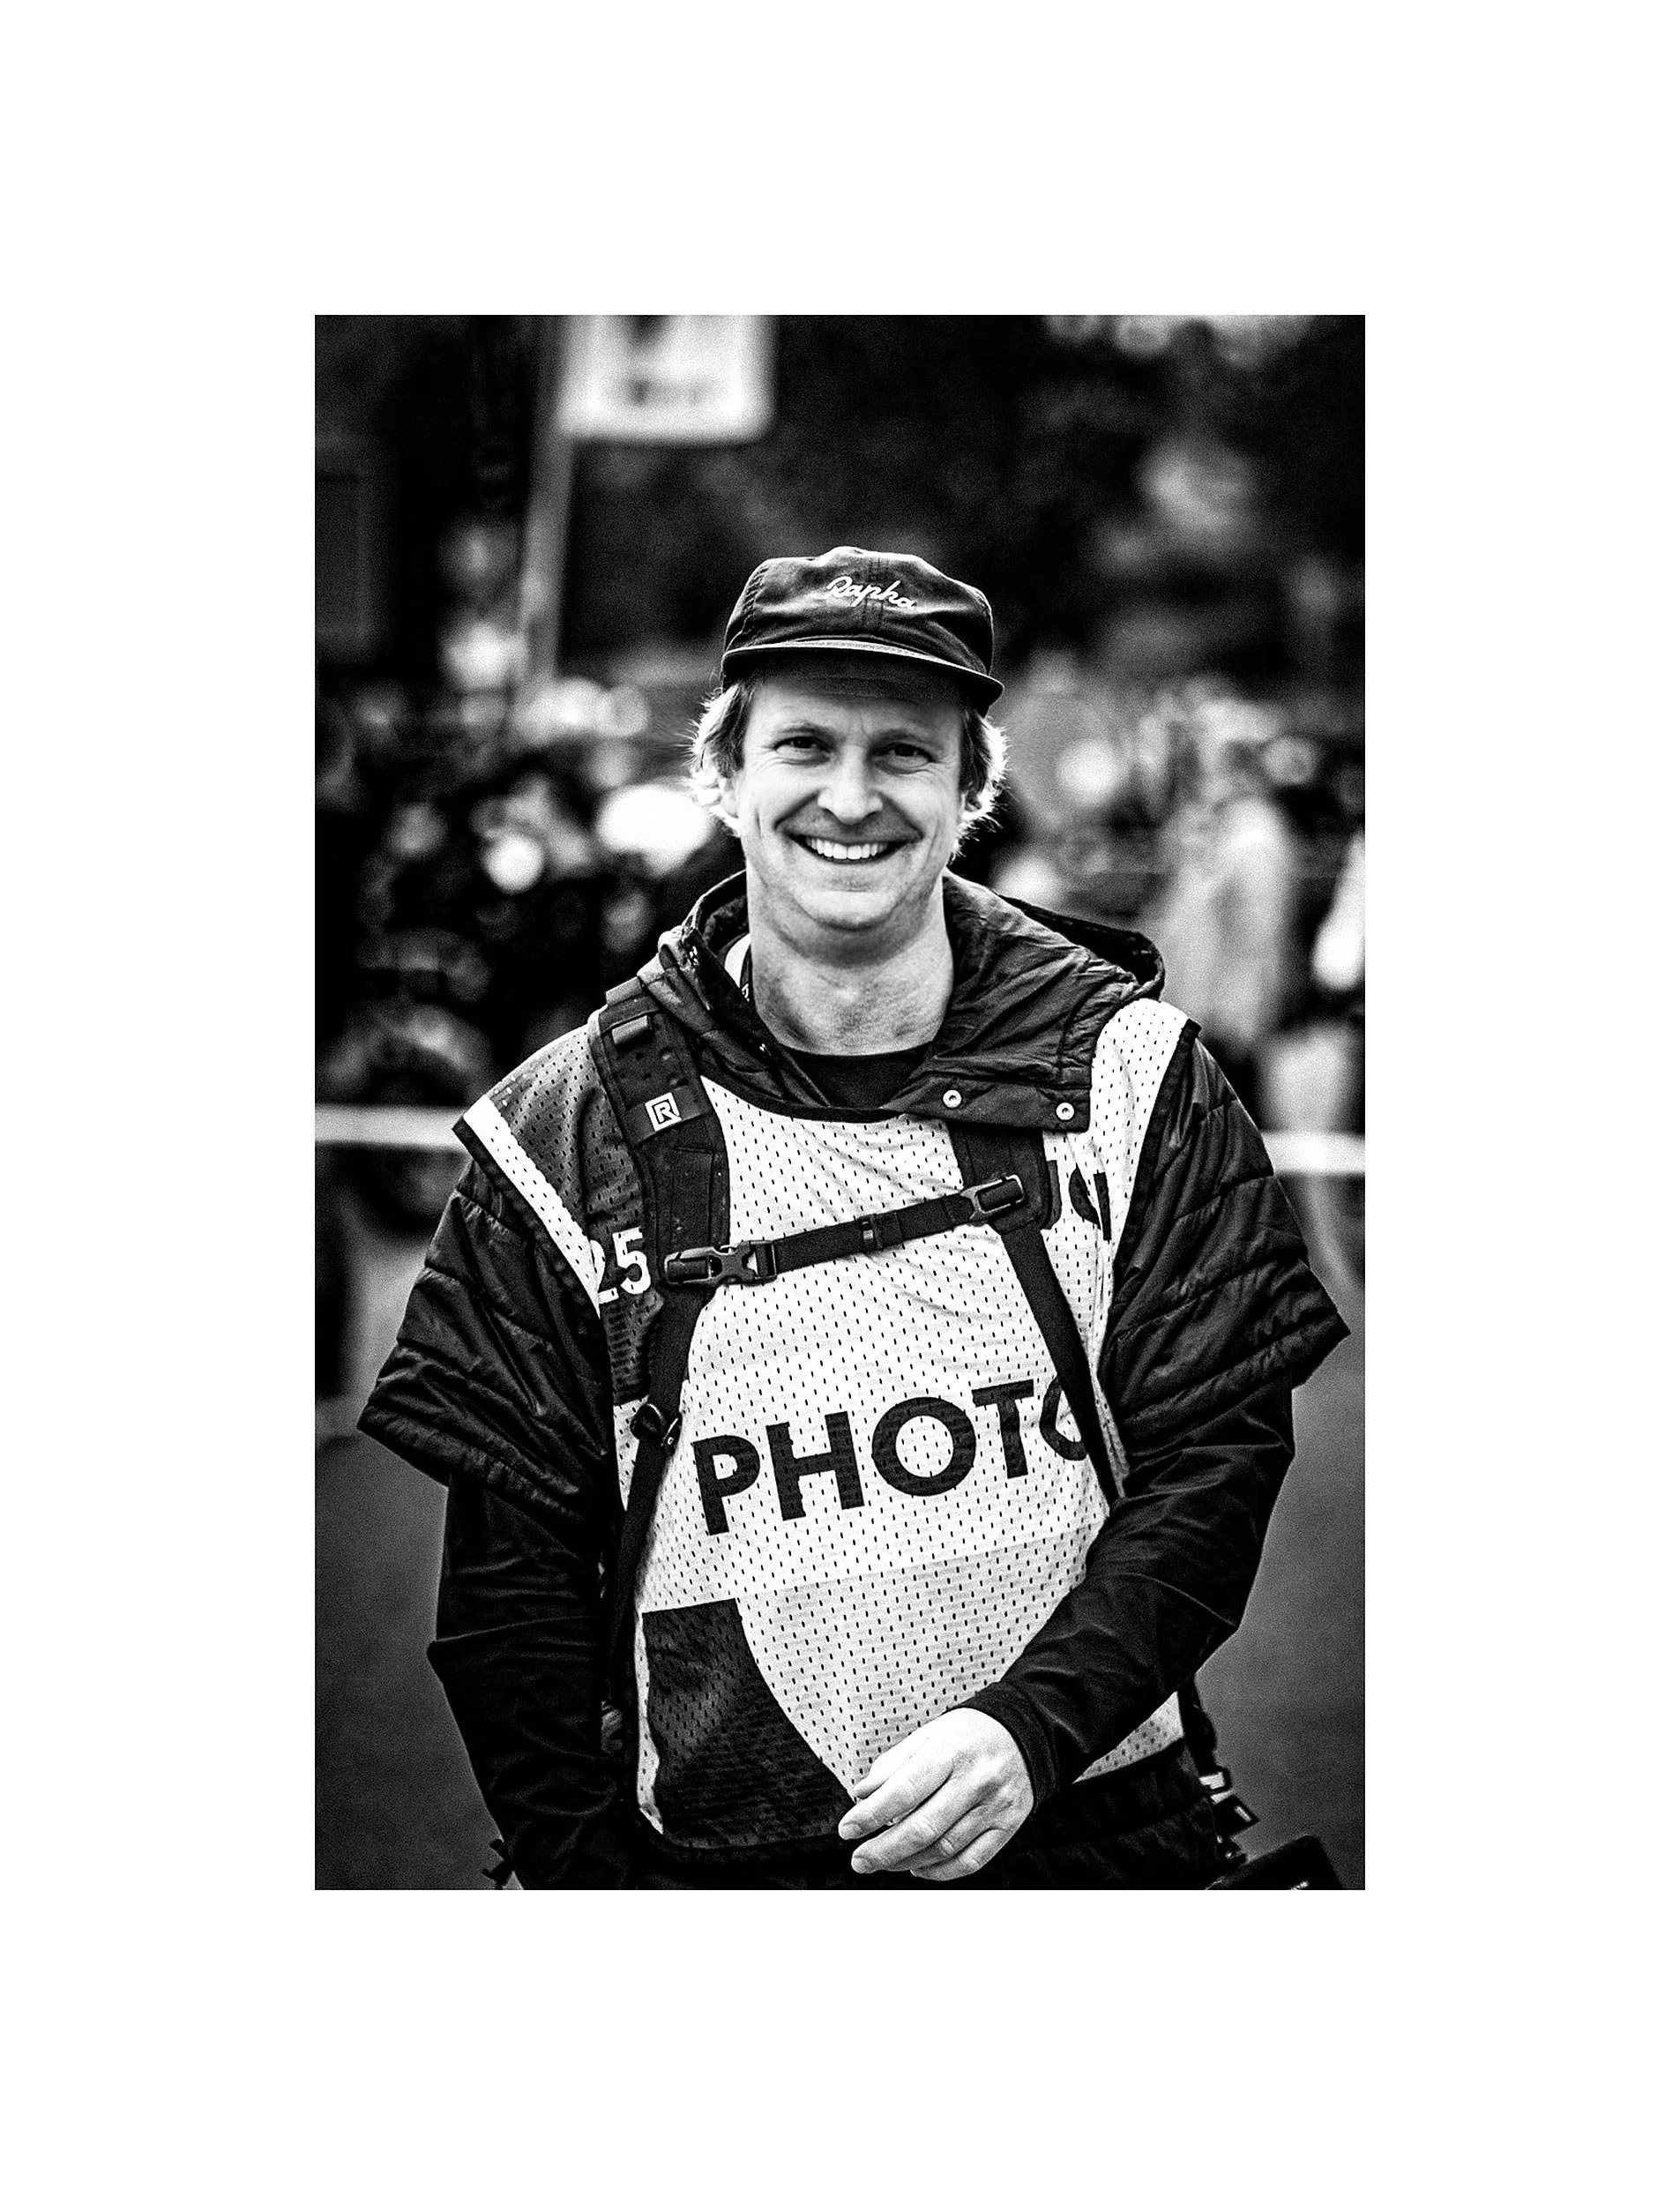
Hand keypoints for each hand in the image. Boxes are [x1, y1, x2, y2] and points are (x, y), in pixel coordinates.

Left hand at [836, 1710, 1033, 1880]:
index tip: (847, 1829)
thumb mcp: (927, 1736)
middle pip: (923, 1827)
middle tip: (860, 1860)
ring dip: (907, 1862)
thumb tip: (861, 1796)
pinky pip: (970, 1861)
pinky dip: (939, 1872)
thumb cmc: (967, 1735)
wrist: (1022, 1734)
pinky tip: (918, 1867)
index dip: (871, 1815)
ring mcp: (995, 1805)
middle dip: (884, 1850)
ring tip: (884, 1862)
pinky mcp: (1008, 1826)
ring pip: (944, 1849)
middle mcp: (976, 1779)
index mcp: (950, 1751)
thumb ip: (892, 1766)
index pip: (904, 1790)